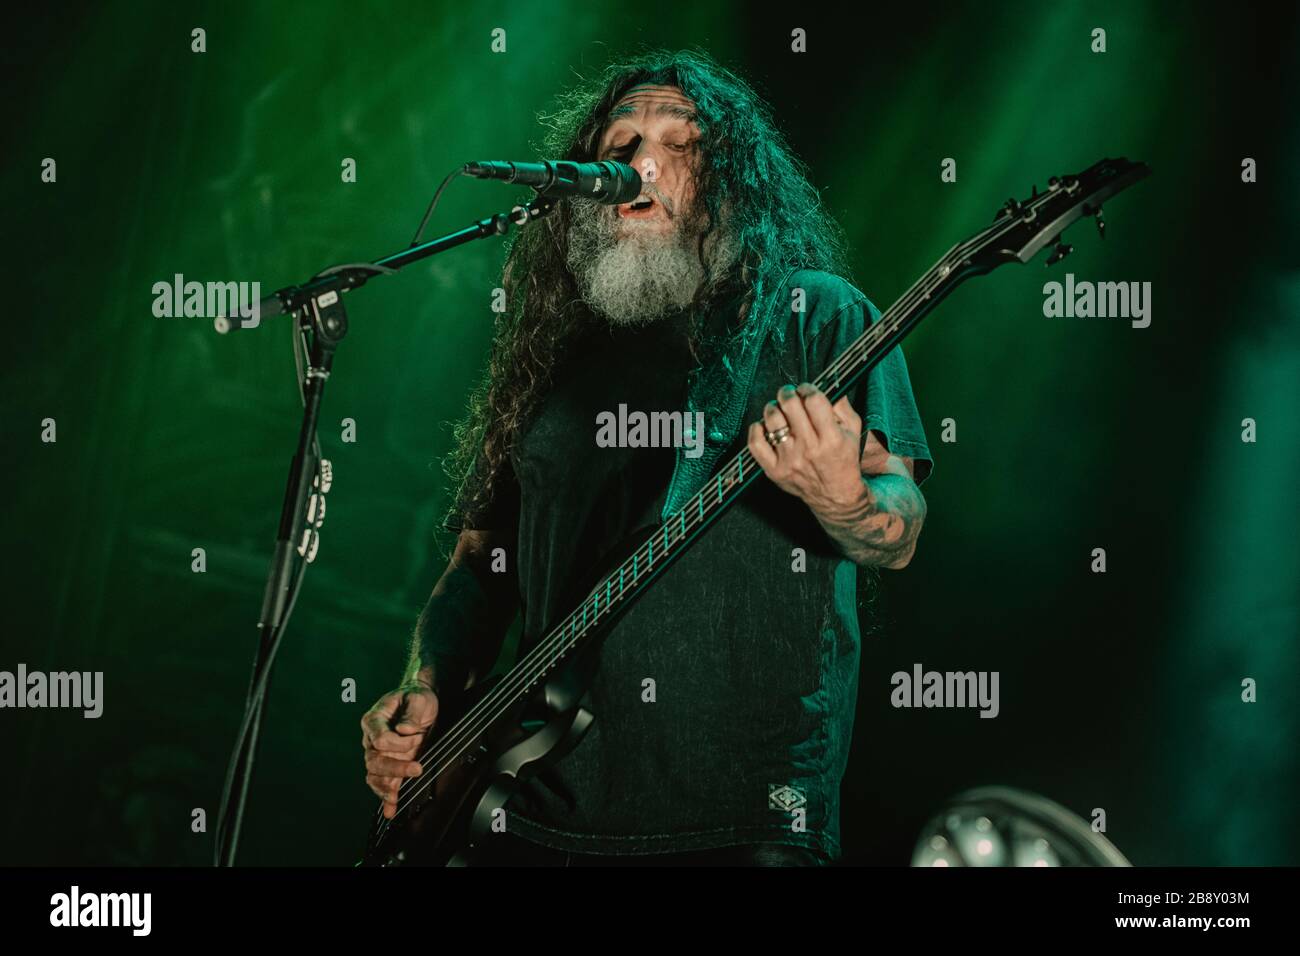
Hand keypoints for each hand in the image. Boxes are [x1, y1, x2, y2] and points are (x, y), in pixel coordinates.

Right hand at [361, 683, 438, 819]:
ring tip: (397, 795)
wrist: (419, 702)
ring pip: (374, 775)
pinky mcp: (389, 764)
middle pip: (374, 760)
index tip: (417, 737)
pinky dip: (385, 797)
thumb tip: (404, 730)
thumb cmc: (416, 697)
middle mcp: (371, 738)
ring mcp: (378, 753)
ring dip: (386, 786)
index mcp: (374, 720)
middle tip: (417, 769)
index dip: (398, 743)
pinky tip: (390, 810)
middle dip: (395, 768)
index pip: (379, 739)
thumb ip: (412, 712)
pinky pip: (381, 783)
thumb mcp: (419, 698)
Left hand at [746, 382, 868, 518]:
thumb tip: (831, 383)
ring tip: (778, 410)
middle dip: (788, 393)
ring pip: (772, 420)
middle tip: (789, 394)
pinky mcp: (774, 471)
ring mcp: (790, 461)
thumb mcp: (853, 431)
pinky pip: (755, 444)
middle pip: (790, 406)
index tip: (806, 389)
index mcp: (831, 438)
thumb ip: (843, 406)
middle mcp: (809, 449)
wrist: (835, 495)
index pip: (813, 400)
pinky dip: (756, 429)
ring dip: (773, 408)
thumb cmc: (843, 459)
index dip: (808, 388)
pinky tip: (764, 426)